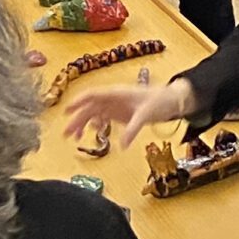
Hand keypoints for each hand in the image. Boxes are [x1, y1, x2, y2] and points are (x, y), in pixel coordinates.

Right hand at [64, 77, 195, 142]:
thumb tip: (122, 145)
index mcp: (116, 93)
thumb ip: (133, 129)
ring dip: (83, 124)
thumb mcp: (146, 114)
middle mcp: (112, 98)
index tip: (66, 111)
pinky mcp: (119, 113)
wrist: (173, 101)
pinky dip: (95, 126)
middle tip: (66, 134)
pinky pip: (102, 118)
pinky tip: (92, 133)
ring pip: (93, 113)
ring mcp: (115, 106)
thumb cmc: (160, 100)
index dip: (78, 102)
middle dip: (77, 119)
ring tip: (75, 137)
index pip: (92, 95)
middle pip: (89, 108)